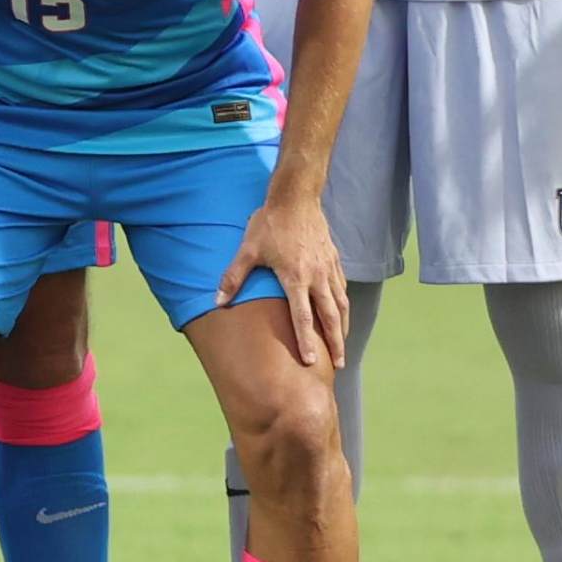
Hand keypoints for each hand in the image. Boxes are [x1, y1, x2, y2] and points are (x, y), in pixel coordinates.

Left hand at [217, 181, 348, 369]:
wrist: (296, 197)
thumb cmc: (269, 224)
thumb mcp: (247, 250)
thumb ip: (233, 277)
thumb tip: (217, 302)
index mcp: (296, 278)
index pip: (303, 317)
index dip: (307, 341)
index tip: (310, 361)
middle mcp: (317, 277)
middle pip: (331, 317)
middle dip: (336, 343)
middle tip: (339, 364)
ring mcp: (329, 268)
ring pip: (341, 304)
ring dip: (343, 327)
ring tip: (343, 346)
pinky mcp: (335, 260)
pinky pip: (342, 288)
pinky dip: (344, 305)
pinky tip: (342, 314)